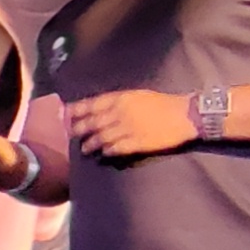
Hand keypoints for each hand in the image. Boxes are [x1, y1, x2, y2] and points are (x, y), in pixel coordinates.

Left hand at [70, 89, 197, 160]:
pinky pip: (116, 148)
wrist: (183, 115)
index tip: (66, 113)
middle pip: (93, 122)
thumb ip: (118, 101)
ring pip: (102, 138)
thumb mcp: (138, 95)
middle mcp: (121, 113)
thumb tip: (99, 107)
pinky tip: (103, 153)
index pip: (92, 104)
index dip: (77, 109)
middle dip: (79, 128)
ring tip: (84, 149)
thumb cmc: (162, 103)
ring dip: (91, 144)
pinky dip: (107, 151)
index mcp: (121, 98)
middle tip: (70, 134)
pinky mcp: (136, 143)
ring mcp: (128, 129)